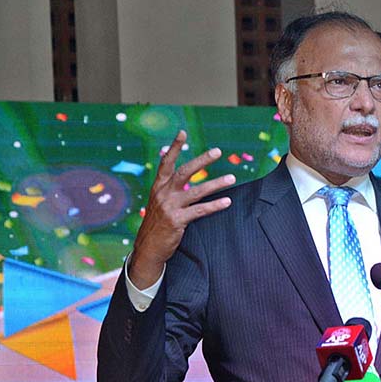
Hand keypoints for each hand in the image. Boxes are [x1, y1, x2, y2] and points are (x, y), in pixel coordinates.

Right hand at [129, 131, 234, 288]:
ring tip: (232, 177)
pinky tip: (227, 201)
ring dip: (217, 183)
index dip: (174, 147)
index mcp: (158, 187)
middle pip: (184, 172)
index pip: (166, 162)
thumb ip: (170, 190)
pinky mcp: (177, 221)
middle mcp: (163, 194)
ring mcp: (170, 207)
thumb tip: (182, 175)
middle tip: (217, 151)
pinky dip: (215, 205)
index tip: (182, 132)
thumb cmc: (157, 224)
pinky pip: (200, 210)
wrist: (148, 249)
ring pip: (197, 191)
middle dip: (202, 160)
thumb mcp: (159, 203)